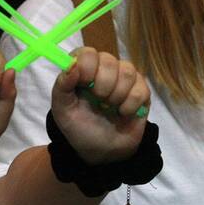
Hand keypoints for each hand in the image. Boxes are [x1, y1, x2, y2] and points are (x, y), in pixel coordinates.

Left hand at [50, 47, 150, 164]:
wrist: (102, 152)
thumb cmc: (79, 128)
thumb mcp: (63, 111)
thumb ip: (62, 86)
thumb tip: (71, 65)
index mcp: (82, 70)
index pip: (87, 52)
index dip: (87, 66)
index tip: (85, 85)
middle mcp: (103, 69)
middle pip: (109, 60)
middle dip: (103, 85)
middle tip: (99, 102)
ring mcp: (124, 79)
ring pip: (127, 71)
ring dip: (117, 95)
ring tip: (110, 108)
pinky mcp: (141, 91)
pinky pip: (141, 88)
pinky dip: (130, 104)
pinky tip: (123, 113)